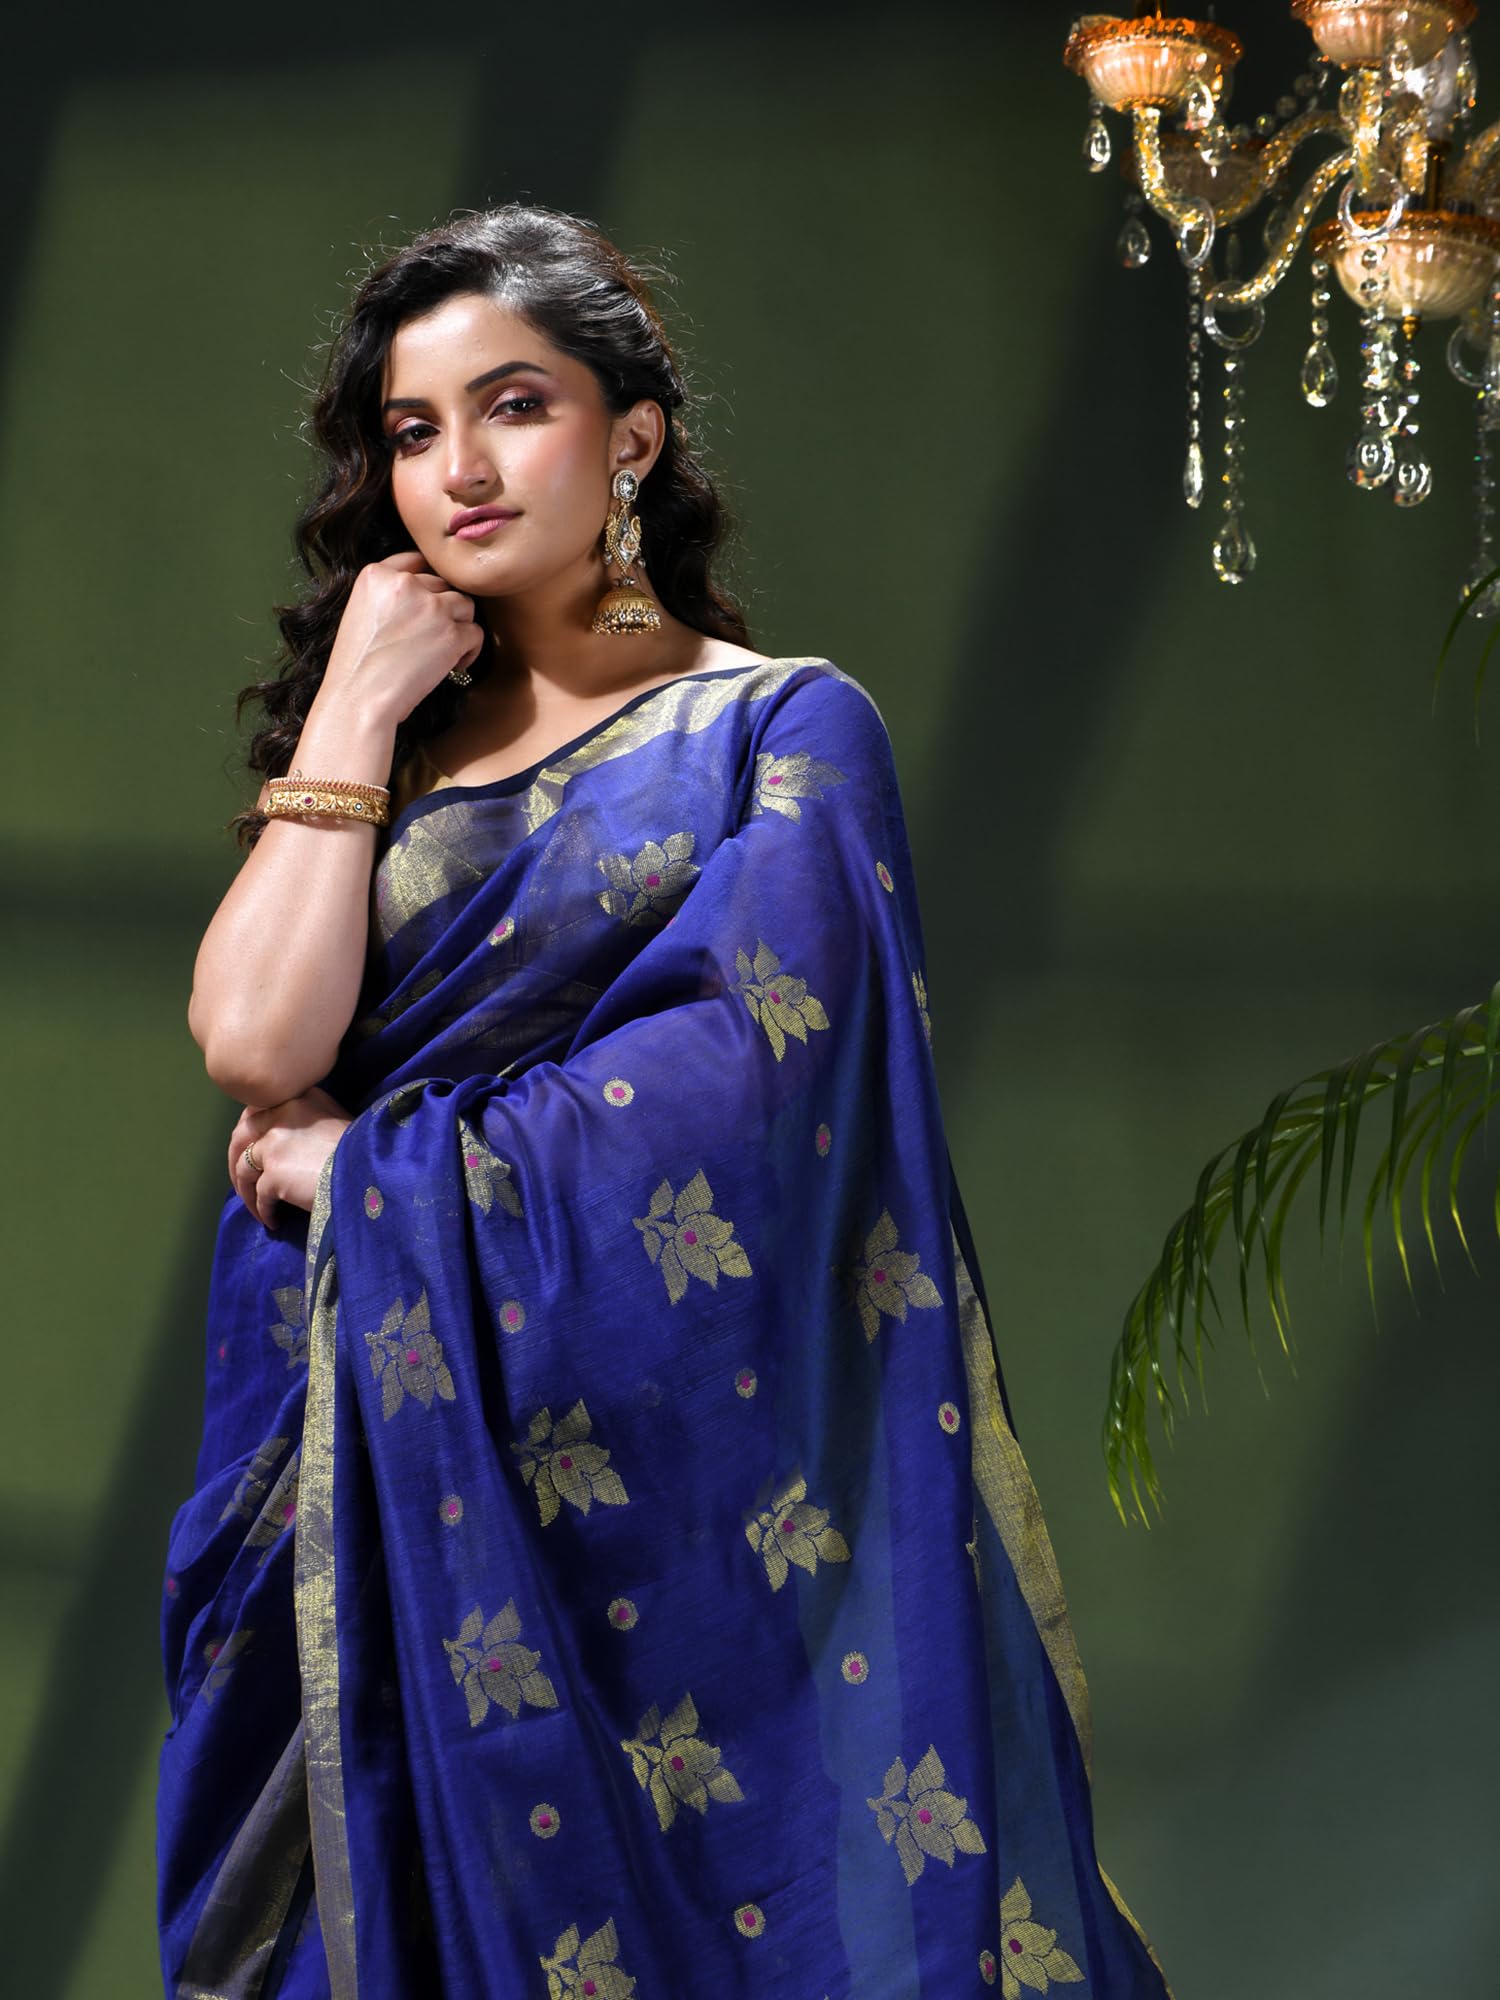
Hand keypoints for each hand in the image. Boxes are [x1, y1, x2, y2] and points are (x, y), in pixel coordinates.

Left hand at [229, 1086, 352, 1226]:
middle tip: (241, 1184)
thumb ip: (307, 1122)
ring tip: (260, 1210)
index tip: (251, 1153)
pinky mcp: (274, 1172)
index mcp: (298, 1097)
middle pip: (241, 1135)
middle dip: (235, 1161)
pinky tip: (274, 1221)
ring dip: (247, 1192)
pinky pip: (259, 1196)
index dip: (250, 1134)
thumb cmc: (362, 1151)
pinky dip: (263, 1211)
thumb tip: (283, 1144)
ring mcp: (275, 1142)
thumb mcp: (336, 1119)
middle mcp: (283, 1113)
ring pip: (244, 1169)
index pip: (257, 1110)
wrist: (372, 1171)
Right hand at [321, 549, 486, 725]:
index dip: (427, 583)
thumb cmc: (358, 667)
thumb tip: (429, 591)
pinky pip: (476, 633)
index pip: (415, 561)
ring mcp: (430, 607)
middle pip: (443, 584)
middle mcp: (404, 583)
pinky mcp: (451, 633)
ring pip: (464, 605)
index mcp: (376, 574)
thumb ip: (389, 594)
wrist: (358, 700)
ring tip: (443, 653)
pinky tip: (452, 666)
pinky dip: (469, 651)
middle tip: (432, 639)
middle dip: (442, 610)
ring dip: (459, 627)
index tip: (429, 603)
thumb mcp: (362, 613)